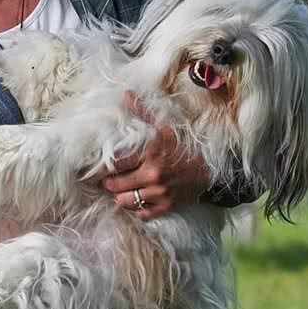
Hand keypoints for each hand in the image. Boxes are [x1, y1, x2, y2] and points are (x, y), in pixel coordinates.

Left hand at [99, 92, 210, 219]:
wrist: (211, 169)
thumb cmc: (184, 146)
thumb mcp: (164, 127)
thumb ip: (142, 112)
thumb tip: (126, 94)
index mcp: (149, 153)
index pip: (114, 163)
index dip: (102, 167)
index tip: (96, 168)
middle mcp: (152, 174)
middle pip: (115, 184)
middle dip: (108, 182)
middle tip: (107, 179)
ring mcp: (159, 193)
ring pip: (124, 201)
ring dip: (119, 195)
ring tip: (120, 189)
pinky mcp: (166, 207)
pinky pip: (140, 213)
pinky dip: (135, 208)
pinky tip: (136, 199)